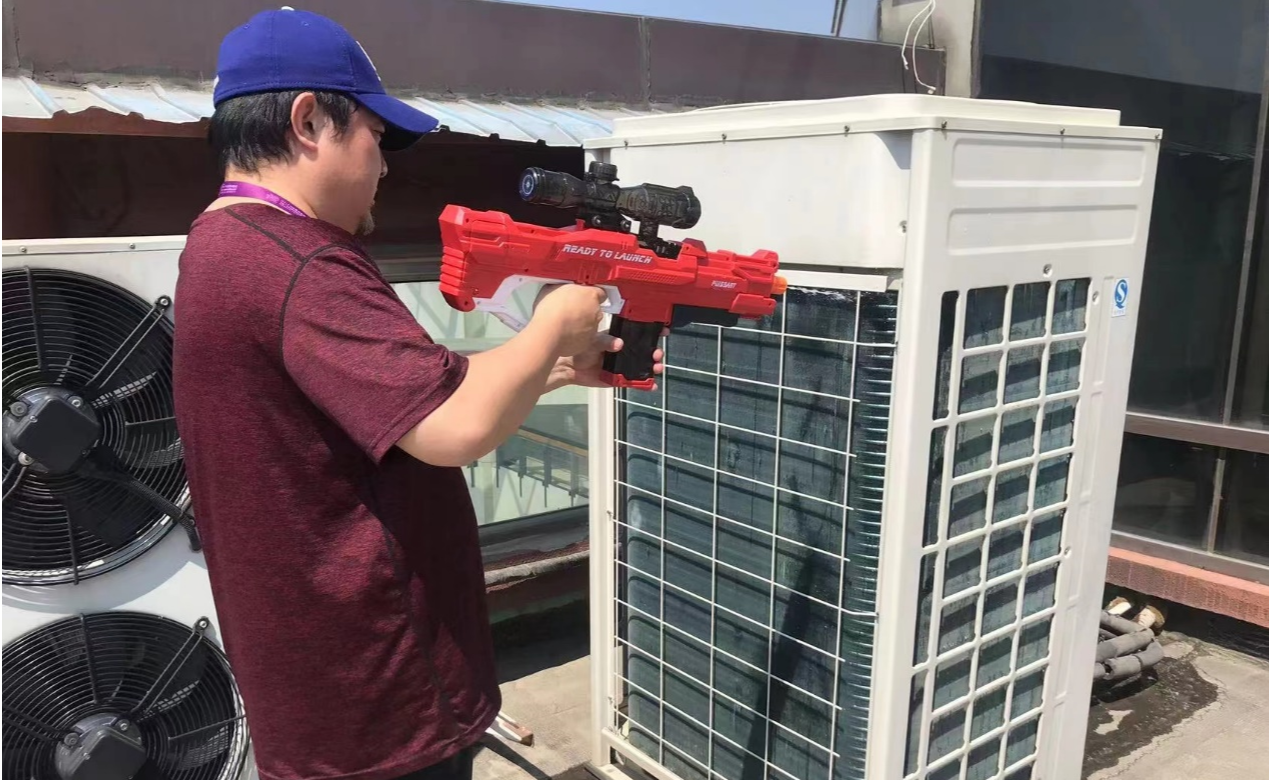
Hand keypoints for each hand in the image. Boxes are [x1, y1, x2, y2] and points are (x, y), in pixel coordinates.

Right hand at [530, 284, 605, 356]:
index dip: (590, 295)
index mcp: (591, 295)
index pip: (600, 293)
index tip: (582, 297)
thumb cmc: (550, 309)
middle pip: (595, 309)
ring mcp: (594, 329)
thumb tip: (563, 288)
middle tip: (569, 311)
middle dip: (585, 310)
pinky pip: (587, 338)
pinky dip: (580, 337)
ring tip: (565, 325)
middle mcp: (596, 312)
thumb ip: (564, 287)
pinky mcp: (588, 343)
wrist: (548, 334)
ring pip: (590, 324)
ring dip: (581, 324)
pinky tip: (567, 335)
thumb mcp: (553, 288)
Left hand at [547, 328, 667, 390]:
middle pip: (645, 351)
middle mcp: (624, 352)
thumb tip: (619, 343)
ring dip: (652, 367)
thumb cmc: (581, 350)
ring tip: (657, 368)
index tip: (663, 331)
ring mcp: (623, 366)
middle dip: (655, 352)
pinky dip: (644, 385)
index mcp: (620, 338)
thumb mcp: (594, 341)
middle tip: (657, 354)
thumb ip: (606, 341)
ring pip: (643, 367)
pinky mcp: (619, 379)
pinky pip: (634, 382)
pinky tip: (652, 386)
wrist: (569, 368)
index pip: (639, 333)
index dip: (652, 332)